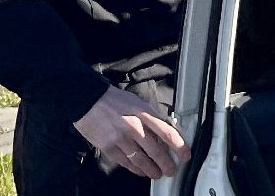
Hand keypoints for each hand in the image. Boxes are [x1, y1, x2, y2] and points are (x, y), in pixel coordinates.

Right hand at [73, 86, 189, 179]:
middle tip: (172, 171)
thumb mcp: (138, 102)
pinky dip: (136, 169)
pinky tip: (142, 172)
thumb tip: (167, 129)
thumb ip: (151, 116)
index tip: (185, 155)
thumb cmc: (116, 100)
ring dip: (152, 170)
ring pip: (141, 160)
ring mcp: (120, 138)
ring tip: (158, 174)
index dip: (179, 146)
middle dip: (166, 164)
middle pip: (155, 151)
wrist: (88, 100)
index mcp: (144, 112)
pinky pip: (126, 162)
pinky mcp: (108, 147)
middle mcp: (134, 126)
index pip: (167, 132)